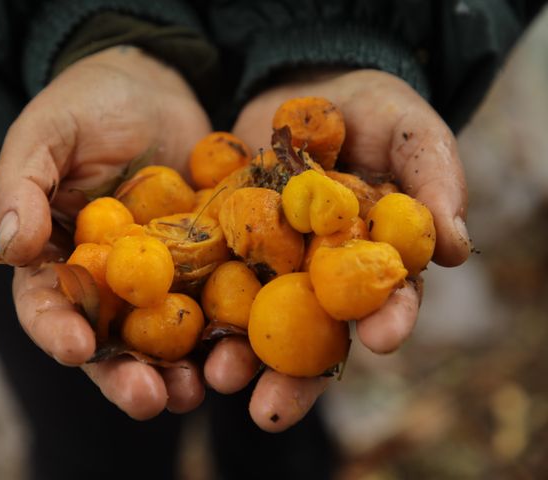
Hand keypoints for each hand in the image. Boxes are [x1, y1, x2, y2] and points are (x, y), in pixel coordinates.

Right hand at [0, 46, 211, 419]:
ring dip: (182, 372)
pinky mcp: (208, 265)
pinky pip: (218, 305)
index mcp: (57, 261)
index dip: (57, 332)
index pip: (47, 307)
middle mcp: (108, 284)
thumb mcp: (45, 133)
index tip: (77, 348)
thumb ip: (21, 185)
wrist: (152, 84)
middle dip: (126, 376)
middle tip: (148, 399)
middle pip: (111, 343)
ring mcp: (161, 280)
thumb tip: (13, 246)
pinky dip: (229, 332)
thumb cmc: (86, 106)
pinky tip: (243, 351)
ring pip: (166, 340)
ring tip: (199, 390)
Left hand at [204, 69, 470, 430]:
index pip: (385, 298)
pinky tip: (176, 334)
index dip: (388, 319)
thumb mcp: (411, 131)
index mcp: (372, 259)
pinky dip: (192, 307)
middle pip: (312, 335)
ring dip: (236, 357)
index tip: (382, 340)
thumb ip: (434, 179)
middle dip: (295, 376)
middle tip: (273, 410)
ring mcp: (269, 265)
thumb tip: (456, 245)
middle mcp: (319, 276)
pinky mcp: (224, 245)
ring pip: (254, 323)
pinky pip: (207, 280)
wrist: (305, 86)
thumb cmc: (372, 110)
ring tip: (218, 380)